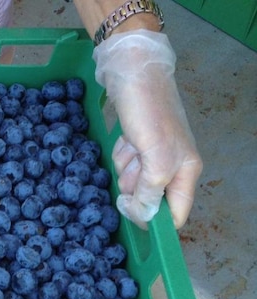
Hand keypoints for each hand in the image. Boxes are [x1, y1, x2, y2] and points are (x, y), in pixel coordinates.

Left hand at [93, 29, 202, 228]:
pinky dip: (119, 154)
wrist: (132, 70)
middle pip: (148, 198)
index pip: (174, 214)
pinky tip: (124, 137)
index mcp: (185, 171)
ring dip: (124, 168)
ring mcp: (153, 153)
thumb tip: (143, 217)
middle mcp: (172, 165)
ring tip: (130, 143)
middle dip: (133, 187)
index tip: (130, 221)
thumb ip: (151, 189)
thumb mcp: (155, 155)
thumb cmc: (148, 111)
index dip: (153, 222)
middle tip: (132, 163)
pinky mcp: (136, 142)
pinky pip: (123, 163)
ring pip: (132, 181)